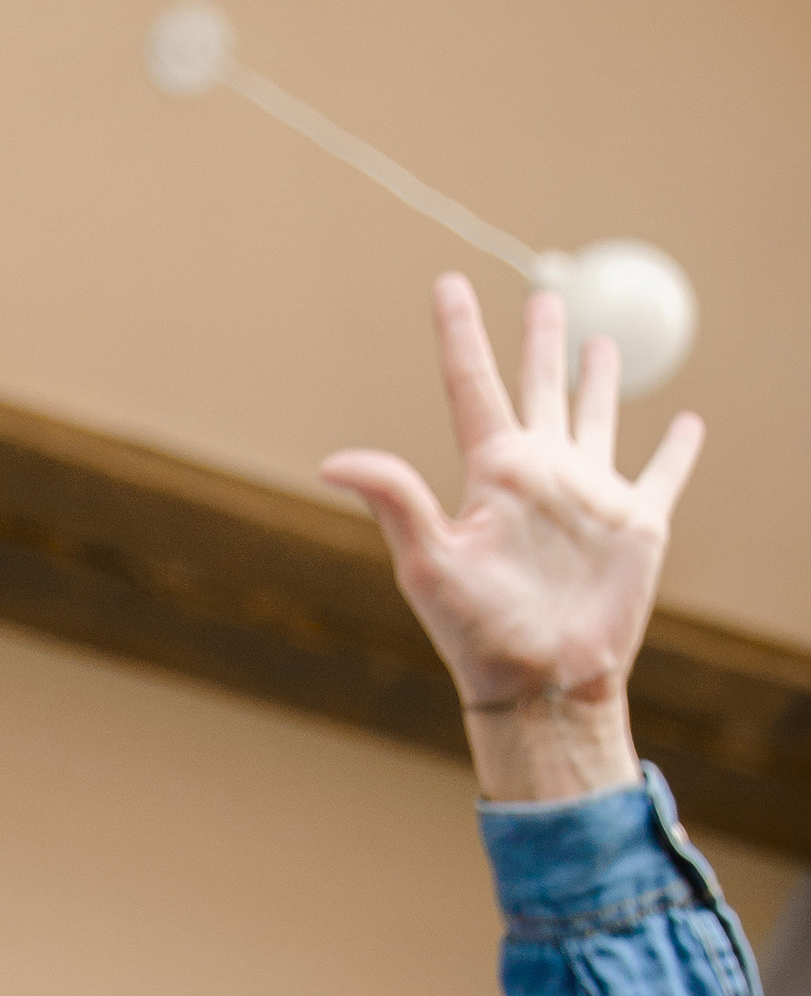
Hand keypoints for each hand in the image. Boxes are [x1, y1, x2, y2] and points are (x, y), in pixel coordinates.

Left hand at [322, 274, 701, 804]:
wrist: (541, 686)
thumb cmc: (478, 632)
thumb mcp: (429, 562)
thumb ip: (394, 501)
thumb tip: (331, 462)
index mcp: (495, 474)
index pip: (473, 385)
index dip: (461, 333)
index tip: (447, 284)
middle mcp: (542, 474)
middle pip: (539, 388)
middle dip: (541, 342)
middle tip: (545, 296)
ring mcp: (589, 496)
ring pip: (597, 417)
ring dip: (599, 381)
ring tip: (599, 343)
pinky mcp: (636, 523)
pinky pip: (661, 473)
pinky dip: (677, 449)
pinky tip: (687, 424)